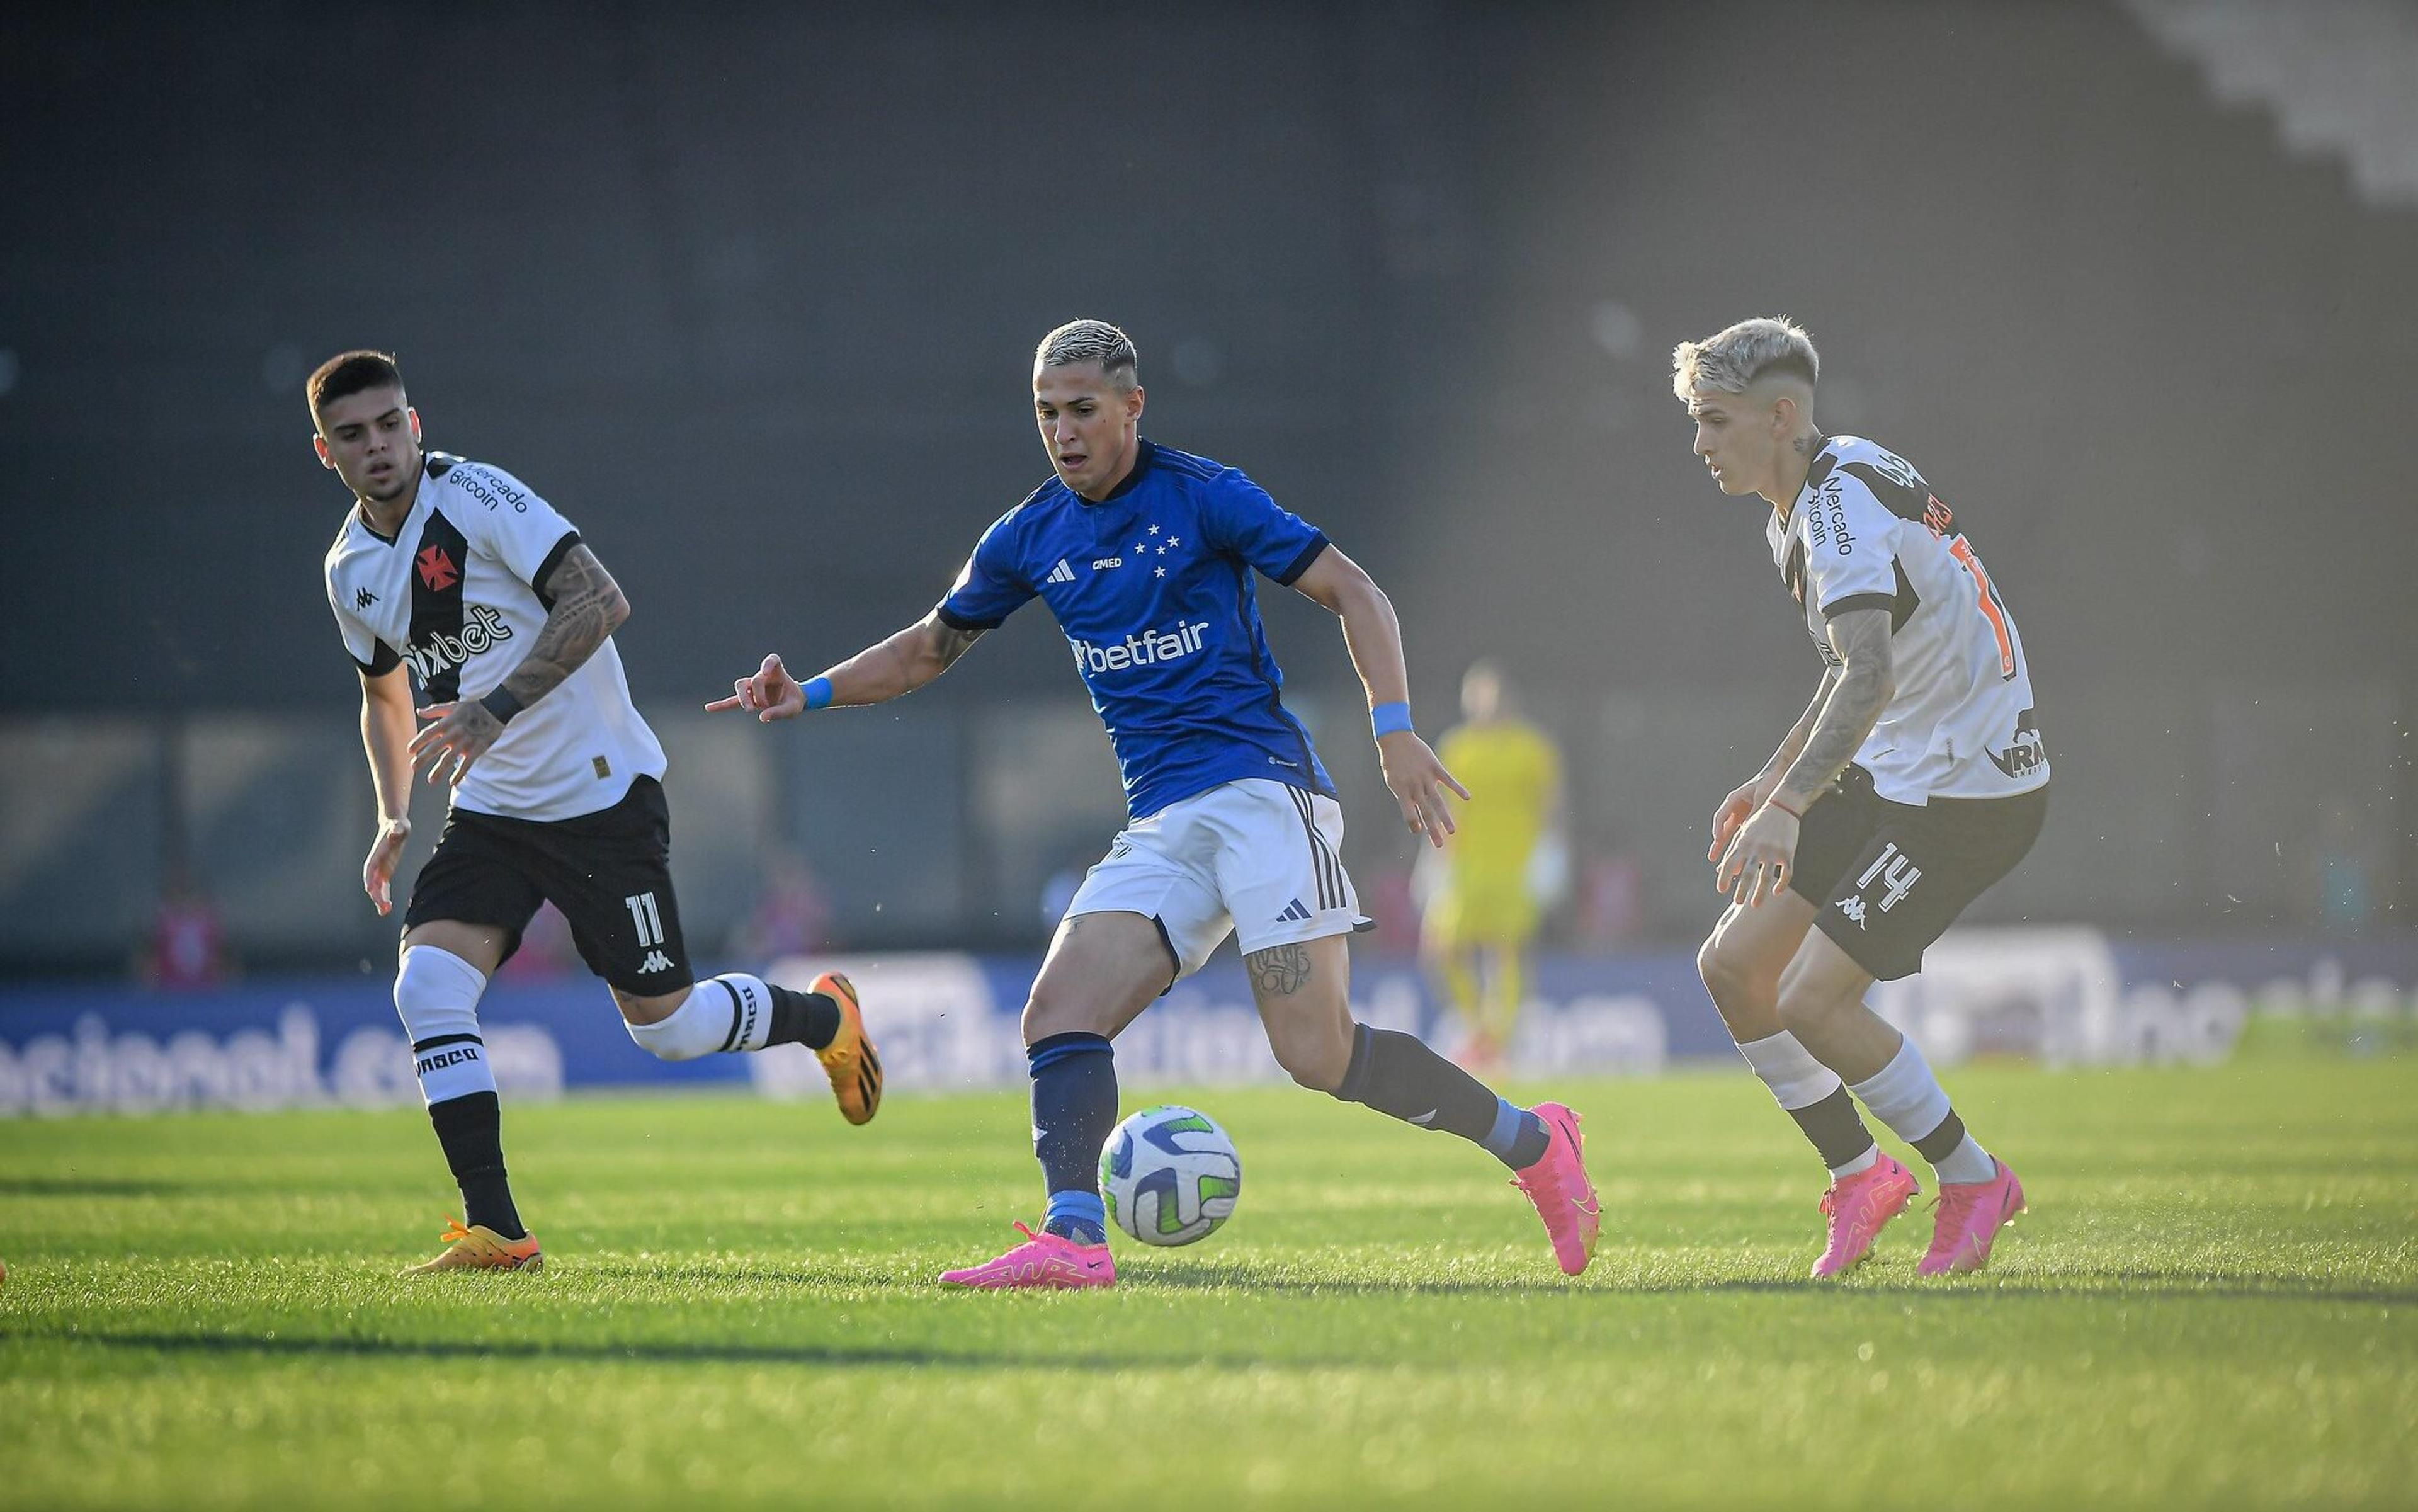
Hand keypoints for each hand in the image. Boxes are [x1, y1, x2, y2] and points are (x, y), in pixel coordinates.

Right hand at [362, 818, 410, 915]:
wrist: (394, 825)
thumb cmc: (398, 825)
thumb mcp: (400, 826)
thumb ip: (397, 830)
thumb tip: (395, 831)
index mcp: (377, 853)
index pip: (371, 867)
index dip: (369, 878)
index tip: (369, 889)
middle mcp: (376, 863)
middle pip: (373, 881)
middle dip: (376, 894)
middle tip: (384, 908)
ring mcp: (380, 868)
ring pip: (377, 887)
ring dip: (379, 899)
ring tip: (384, 912)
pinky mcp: (385, 871)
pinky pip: (383, 887)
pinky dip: (384, 896)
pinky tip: (387, 907)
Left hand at [408, 700, 503, 786]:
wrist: (495, 710)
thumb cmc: (472, 708)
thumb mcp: (453, 706)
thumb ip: (435, 710)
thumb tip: (419, 712)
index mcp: (447, 722)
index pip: (428, 733)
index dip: (418, 742)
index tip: (409, 751)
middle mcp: (454, 733)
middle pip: (435, 747)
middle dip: (423, 758)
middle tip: (413, 767)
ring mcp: (465, 742)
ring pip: (449, 758)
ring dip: (439, 770)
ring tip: (431, 780)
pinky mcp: (477, 749)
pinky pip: (467, 764)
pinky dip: (460, 774)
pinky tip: (452, 782)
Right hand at [707, 653, 805, 721]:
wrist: (791, 703)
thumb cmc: (794, 701)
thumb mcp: (793, 708)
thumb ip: (781, 712)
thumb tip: (762, 717)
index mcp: (778, 672)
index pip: (772, 660)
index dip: (767, 663)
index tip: (765, 671)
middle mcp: (763, 676)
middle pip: (754, 680)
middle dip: (758, 695)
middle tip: (765, 707)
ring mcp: (753, 687)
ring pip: (741, 686)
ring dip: (744, 698)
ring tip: (750, 710)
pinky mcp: (748, 698)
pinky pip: (733, 701)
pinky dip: (722, 705)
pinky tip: (709, 708)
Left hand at [1378, 730, 1471, 848]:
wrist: (1396, 739)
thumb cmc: (1393, 763)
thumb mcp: (1394, 781)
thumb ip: (1406, 798)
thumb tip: (1416, 815)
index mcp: (1401, 790)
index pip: (1408, 812)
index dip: (1412, 822)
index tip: (1418, 831)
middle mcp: (1414, 785)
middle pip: (1425, 812)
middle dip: (1433, 829)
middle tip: (1439, 845)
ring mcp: (1426, 776)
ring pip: (1437, 800)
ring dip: (1445, 817)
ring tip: (1452, 831)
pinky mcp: (1435, 766)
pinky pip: (1448, 779)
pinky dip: (1458, 788)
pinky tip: (1467, 798)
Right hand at [1707, 772, 1779, 862]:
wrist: (1779, 775)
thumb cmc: (1768, 782)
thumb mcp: (1762, 798)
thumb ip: (1756, 813)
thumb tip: (1754, 831)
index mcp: (1734, 799)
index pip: (1721, 816)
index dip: (1719, 828)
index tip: (1718, 839)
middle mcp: (1734, 808)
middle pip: (1724, 829)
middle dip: (1719, 844)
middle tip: (1712, 858)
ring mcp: (1741, 814)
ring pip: (1733, 834)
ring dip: (1730, 848)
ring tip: (1724, 864)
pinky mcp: (1749, 819)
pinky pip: (1743, 834)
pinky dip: (1742, 845)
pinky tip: (1742, 857)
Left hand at [1715, 803, 1798, 906]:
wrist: (1782, 806)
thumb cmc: (1760, 822)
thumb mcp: (1744, 834)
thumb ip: (1735, 852)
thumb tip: (1722, 870)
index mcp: (1744, 843)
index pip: (1730, 863)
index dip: (1725, 877)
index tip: (1721, 889)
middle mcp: (1757, 848)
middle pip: (1747, 873)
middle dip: (1741, 890)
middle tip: (1737, 902)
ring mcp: (1773, 851)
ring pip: (1765, 877)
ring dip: (1759, 893)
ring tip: (1754, 905)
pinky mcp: (1788, 853)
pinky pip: (1785, 873)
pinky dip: (1781, 885)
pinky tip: (1776, 893)